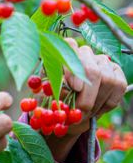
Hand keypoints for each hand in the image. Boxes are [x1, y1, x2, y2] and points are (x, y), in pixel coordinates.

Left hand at [42, 38, 127, 161]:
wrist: (68, 112)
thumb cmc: (53, 102)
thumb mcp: (45, 98)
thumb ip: (49, 92)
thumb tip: (51, 93)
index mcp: (63, 54)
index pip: (69, 48)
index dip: (73, 67)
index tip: (74, 88)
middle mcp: (84, 54)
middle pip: (91, 69)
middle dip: (87, 94)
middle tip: (81, 110)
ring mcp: (102, 62)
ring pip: (107, 79)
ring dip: (96, 102)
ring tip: (85, 114)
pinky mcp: (117, 73)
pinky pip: (118, 86)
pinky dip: (107, 103)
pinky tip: (96, 111)